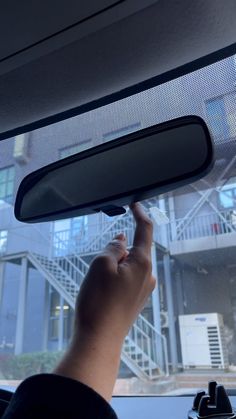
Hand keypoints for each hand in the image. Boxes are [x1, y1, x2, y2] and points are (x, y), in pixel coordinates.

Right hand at [73, 202, 155, 341]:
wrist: (99, 340)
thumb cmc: (99, 302)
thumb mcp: (101, 265)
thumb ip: (113, 247)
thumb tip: (122, 240)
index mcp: (142, 263)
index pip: (145, 231)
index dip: (140, 214)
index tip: (135, 204)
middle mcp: (148, 276)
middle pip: (134, 250)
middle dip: (117, 250)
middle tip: (99, 267)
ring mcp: (143, 290)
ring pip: (128, 266)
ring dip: (114, 266)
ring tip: (98, 285)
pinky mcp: (135, 300)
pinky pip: (127, 280)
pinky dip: (115, 278)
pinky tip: (103, 292)